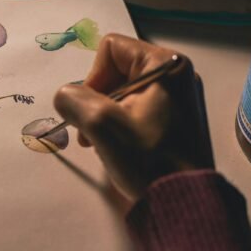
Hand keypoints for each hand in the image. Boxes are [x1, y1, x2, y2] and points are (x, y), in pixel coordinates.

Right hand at [53, 34, 214, 201]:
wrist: (185, 201)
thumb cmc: (149, 160)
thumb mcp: (102, 125)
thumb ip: (74, 100)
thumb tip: (66, 96)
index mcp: (167, 65)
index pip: (112, 49)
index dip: (94, 77)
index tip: (93, 110)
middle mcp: (178, 74)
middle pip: (118, 69)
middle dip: (98, 99)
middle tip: (92, 131)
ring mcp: (180, 96)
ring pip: (126, 90)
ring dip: (107, 114)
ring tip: (103, 143)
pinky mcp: (178, 118)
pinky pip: (139, 106)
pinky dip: (123, 122)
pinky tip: (120, 146)